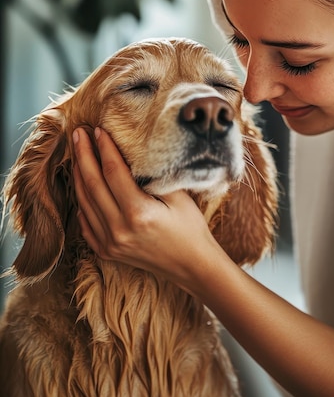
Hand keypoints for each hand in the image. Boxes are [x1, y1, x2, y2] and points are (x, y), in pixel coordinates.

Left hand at [73, 127, 217, 291]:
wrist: (191, 265)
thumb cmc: (190, 227)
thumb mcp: (179, 196)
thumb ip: (154, 176)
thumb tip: (133, 153)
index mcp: (138, 213)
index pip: (113, 172)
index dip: (104, 148)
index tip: (98, 130)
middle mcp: (119, 229)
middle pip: (92, 184)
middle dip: (84, 155)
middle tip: (78, 134)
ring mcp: (109, 243)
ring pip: (84, 202)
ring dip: (79, 175)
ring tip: (78, 153)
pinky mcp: (105, 251)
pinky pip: (85, 222)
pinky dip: (82, 201)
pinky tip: (82, 184)